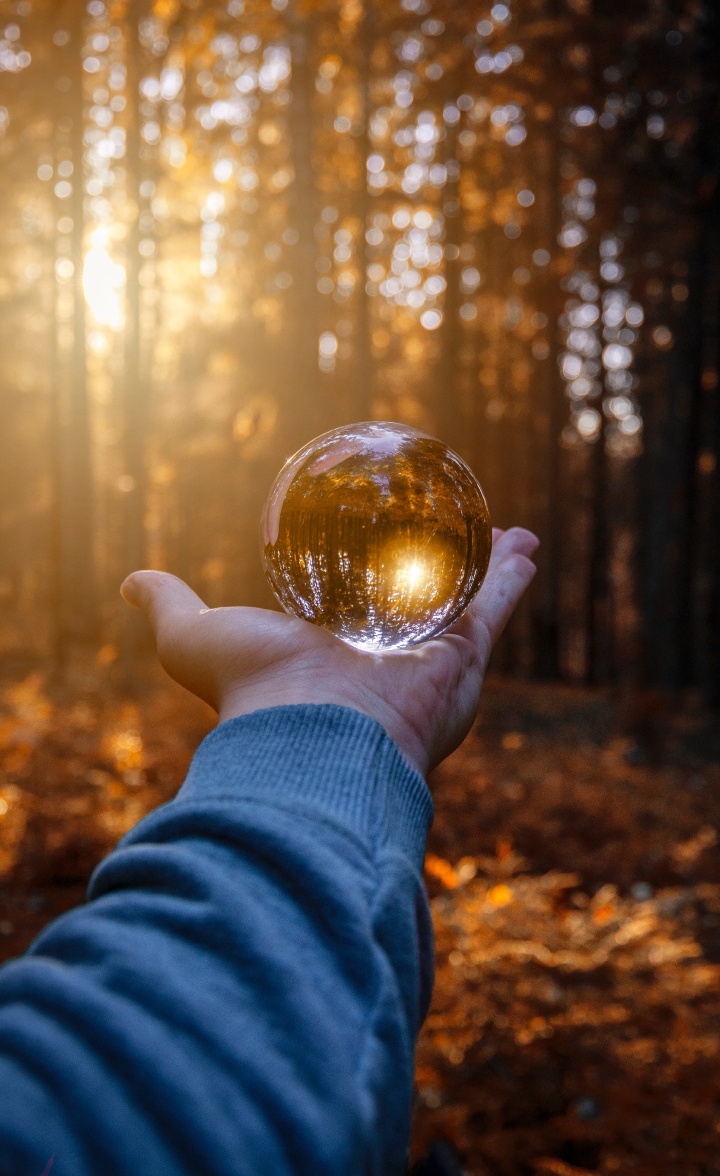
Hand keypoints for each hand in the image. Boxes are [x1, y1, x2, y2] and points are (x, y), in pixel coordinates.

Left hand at [121, 527, 537, 778]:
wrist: (310, 736)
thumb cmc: (253, 694)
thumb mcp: (197, 640)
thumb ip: (171, 608)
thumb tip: (131, 581)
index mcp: (336, 662)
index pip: (361, 612)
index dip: (374, 585)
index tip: (378, 558)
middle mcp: (390, 665)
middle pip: (427, 607)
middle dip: (446, 579)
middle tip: (458, 544)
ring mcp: (431, 662)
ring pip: (468, 603)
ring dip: (489, 570)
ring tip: (508, 539)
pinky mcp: (464, 656)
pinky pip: (494, 606)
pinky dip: (510, 576)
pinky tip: (524, 546)